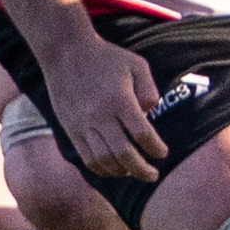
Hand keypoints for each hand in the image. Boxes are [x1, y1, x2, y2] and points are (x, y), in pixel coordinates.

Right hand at [42, 29, 168, 181]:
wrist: (66, 54)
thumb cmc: (106, 57)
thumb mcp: (136, 65)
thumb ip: (149, 90)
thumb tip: (150, 114)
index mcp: (120, 100)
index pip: (142, 134)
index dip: (155, 148)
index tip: (162, 153)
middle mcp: (101, 116)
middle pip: (123, 154)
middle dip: (142, 170)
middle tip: (153, 175)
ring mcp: (83, 125)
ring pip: (104, 161)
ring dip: (122, 172)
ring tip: (134, 171)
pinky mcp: (71, 130)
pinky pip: (86, 158)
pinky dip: (102, 169)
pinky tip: (114, 169)